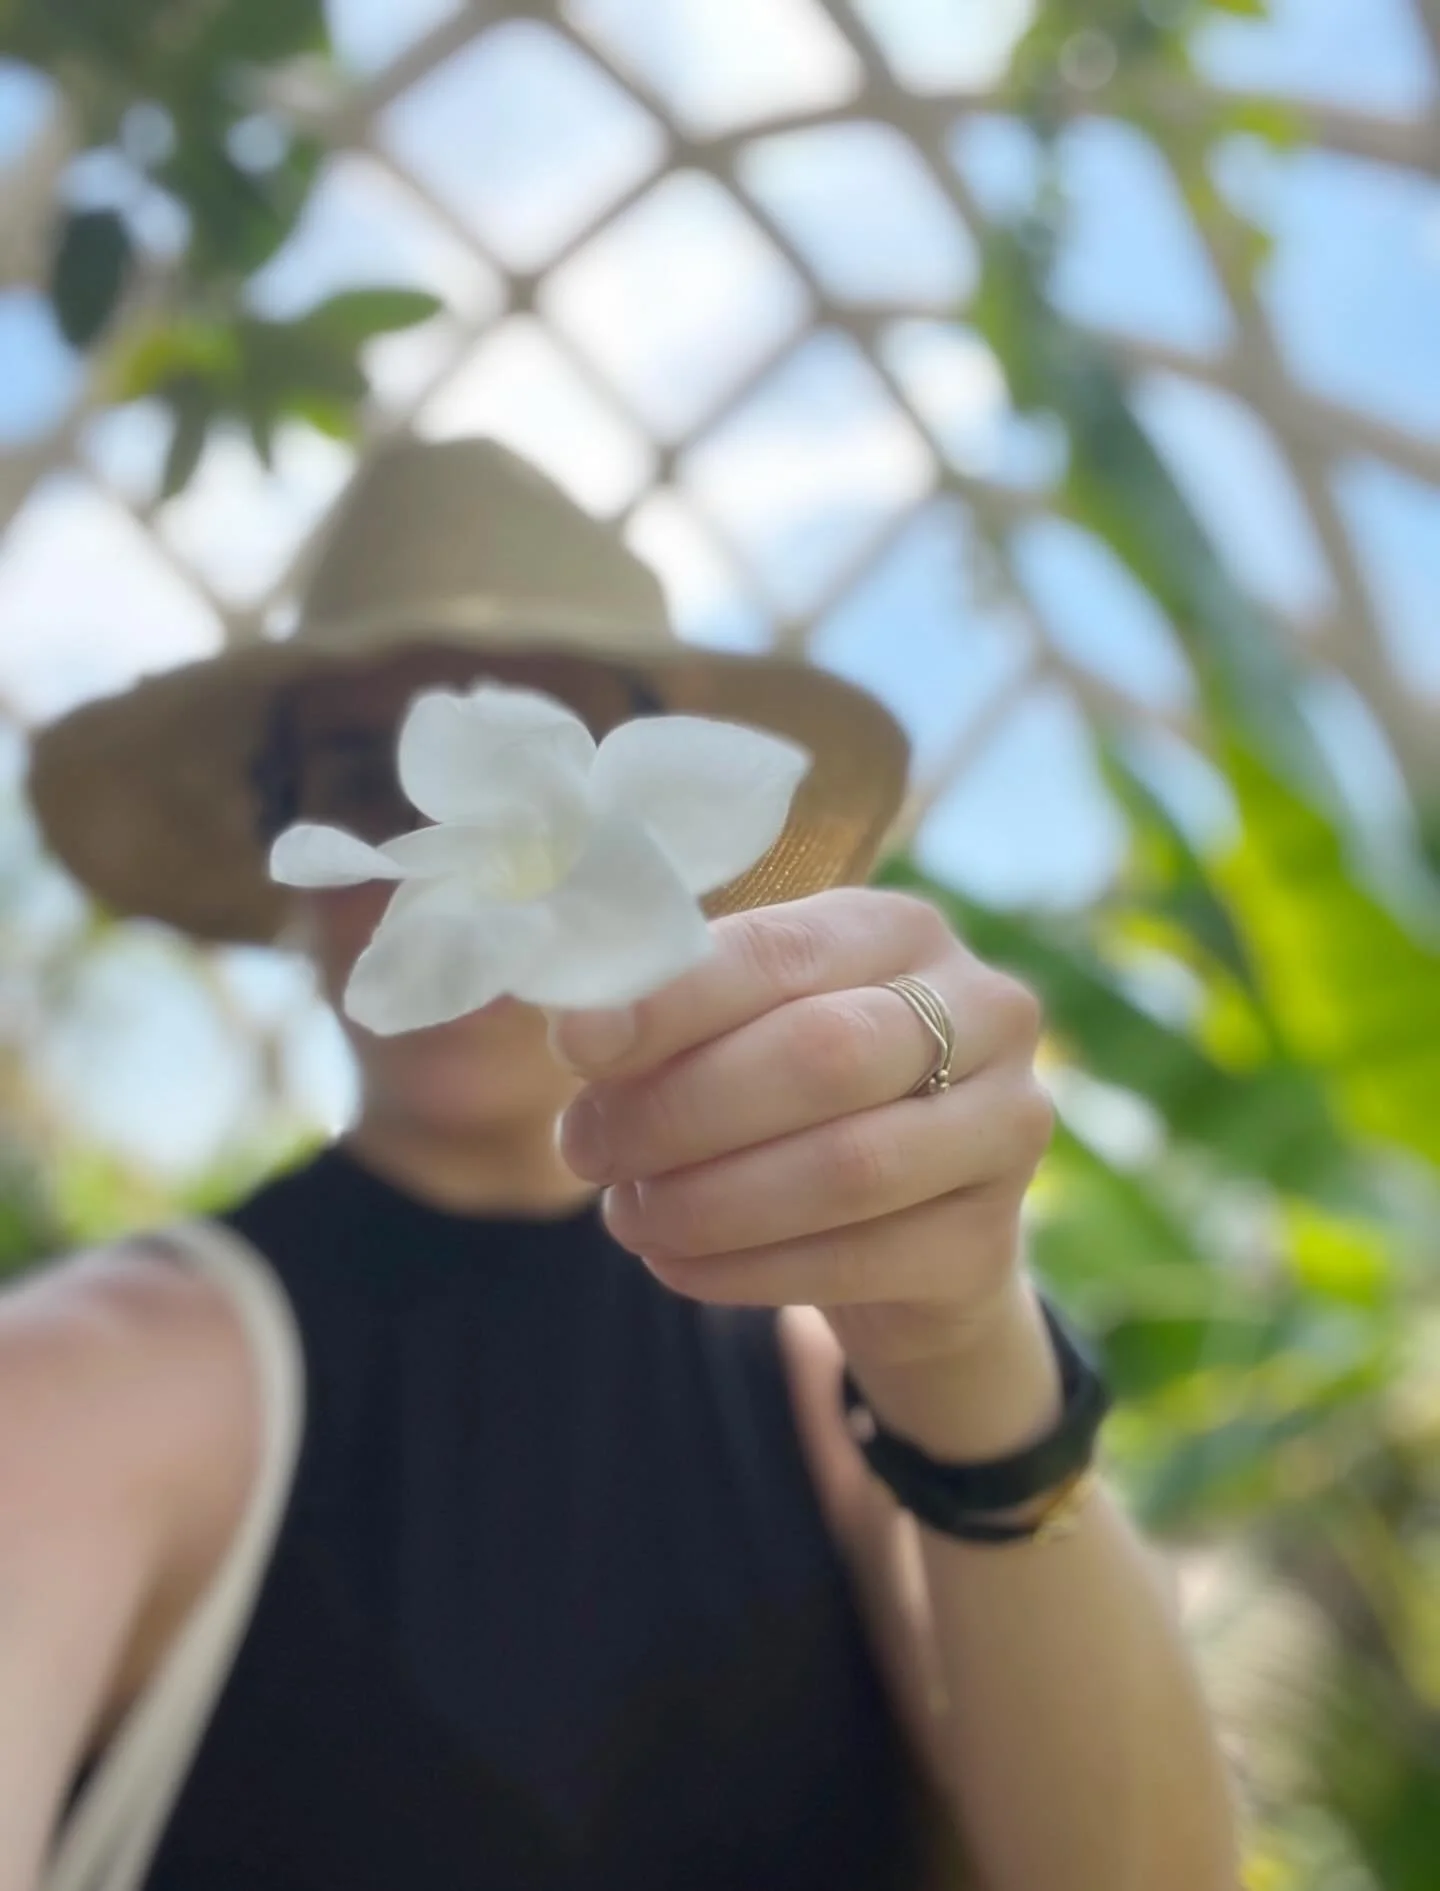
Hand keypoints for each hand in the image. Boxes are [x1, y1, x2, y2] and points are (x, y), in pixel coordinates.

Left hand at [552, 889, 1061, 1456]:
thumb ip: (673, 1015)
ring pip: (843, 1169)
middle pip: (820, 1056)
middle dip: (679, 1111)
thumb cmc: (799, 1100)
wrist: (908, 1232)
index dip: (670, 1001)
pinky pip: (855, 1260)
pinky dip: (743, 1270)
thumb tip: (578, 1024)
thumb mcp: (745, 1030)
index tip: (573, 1047)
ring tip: (624, 1215)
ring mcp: (1006, 1125)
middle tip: (585, 1149)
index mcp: (899, 929)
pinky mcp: (989, 1238)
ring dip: (706, 1202)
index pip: (779, 951)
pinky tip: (675, 1266)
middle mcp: (982, 1010)